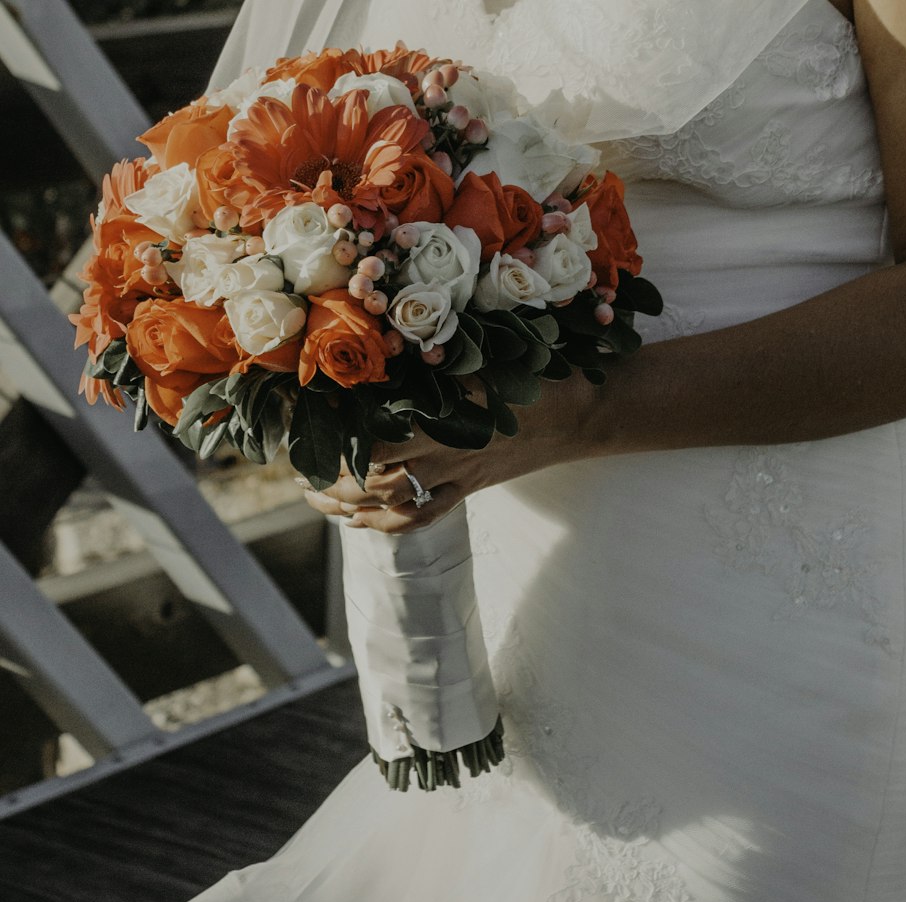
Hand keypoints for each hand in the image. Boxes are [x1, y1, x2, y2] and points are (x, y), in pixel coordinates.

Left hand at [300, 372, 597, 532]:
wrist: (589, 412)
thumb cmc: (544, 373)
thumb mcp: (492, 357)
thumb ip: (441, 363)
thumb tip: (386, 355)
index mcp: (451, 421)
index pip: (378, 441)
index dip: (336, 440)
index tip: (305, 427)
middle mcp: (451, 456)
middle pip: (377, 480)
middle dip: (332, 478)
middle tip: (298, 467)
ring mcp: (461, 477)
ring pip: (395, 506)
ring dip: (350, 507)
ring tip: (316, 498)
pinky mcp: (471, 489)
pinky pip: (425, 516)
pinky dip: (387, 523)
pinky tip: (360, 521)